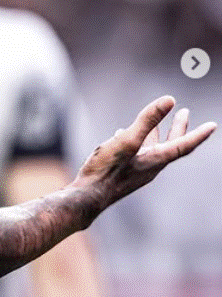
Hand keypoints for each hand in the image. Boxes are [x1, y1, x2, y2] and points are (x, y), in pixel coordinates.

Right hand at [75, 96, 215, 211]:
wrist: (87, 197)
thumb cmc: (107, 171)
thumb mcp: (127, 141)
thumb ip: (147, 120)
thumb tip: (170, 99)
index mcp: (155, 160)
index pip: (183, 145)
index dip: (198, 134)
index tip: (213, 125)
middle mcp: (150, 166)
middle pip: (170, 146)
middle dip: (178, 128)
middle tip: (185, 113)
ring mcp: (137, 170)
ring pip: (152, 149)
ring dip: (156, 134)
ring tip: (154, 122)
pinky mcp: (124, 172)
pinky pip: (136, 153)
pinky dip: (136, 141)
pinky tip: (121, 135)